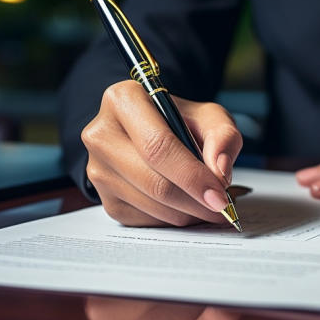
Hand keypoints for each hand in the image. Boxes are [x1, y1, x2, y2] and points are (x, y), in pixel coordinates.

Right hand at [82, 80, 242, 226]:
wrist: (152, 132)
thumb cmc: (179, 122)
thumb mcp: (207, 116)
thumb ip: (222, 136)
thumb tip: (219, 170)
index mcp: (123, 101)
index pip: (157, 146)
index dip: (192, 175)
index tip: (219, 195)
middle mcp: (101, 134)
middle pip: (153, 181)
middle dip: (194, 201)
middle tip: (221, 206)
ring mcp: (98, 169)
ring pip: (151, 205)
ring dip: (187, 212)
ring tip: (207, 203)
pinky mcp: (104, 197)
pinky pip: (144, 219)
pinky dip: (172, 218)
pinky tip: (185, 205)